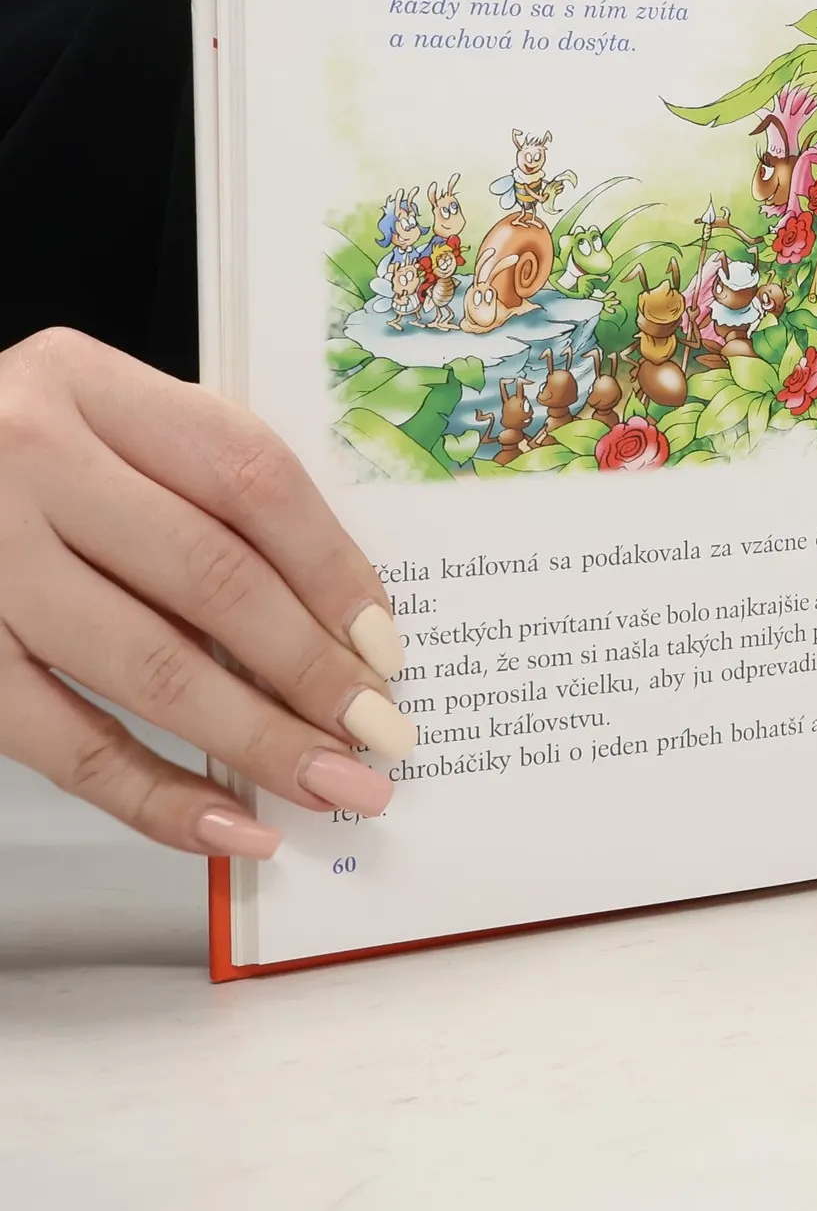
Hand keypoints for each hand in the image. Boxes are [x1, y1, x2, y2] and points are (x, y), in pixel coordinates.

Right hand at [0, 329, 416, 858]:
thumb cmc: (26, 456)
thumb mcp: (112, 431)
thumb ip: (206, 493)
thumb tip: (338, 625)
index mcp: (89, 384)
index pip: (250, 478)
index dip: (333, 570)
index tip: (387, 647)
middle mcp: (31, 458)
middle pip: (211, 576)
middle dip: (312, 670)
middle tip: (381, 734)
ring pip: (149, 665)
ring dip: (257, 740)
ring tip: (334, 785)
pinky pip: (66, 744)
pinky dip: (157, 796)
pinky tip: (231, 826)